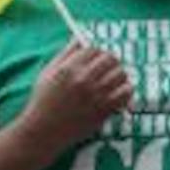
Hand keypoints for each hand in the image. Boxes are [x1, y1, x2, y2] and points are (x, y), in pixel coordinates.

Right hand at [16, 42, 131, 154]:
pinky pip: (126, 92)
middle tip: (106, 70)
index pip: (94, 49)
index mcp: (69, 68)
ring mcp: (96, 95)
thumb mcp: (48, 73)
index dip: (97, 53)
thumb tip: (80, 38)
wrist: (43, 132)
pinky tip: (117, 94)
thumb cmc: (43, 101)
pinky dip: (125, 91)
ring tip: (111, 82)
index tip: (96, 60)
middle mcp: (83, 80)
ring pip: (121, 73)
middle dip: (110, 62)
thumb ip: (65, 54)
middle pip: (111, 59)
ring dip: (118, 76)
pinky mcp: (104, 110)